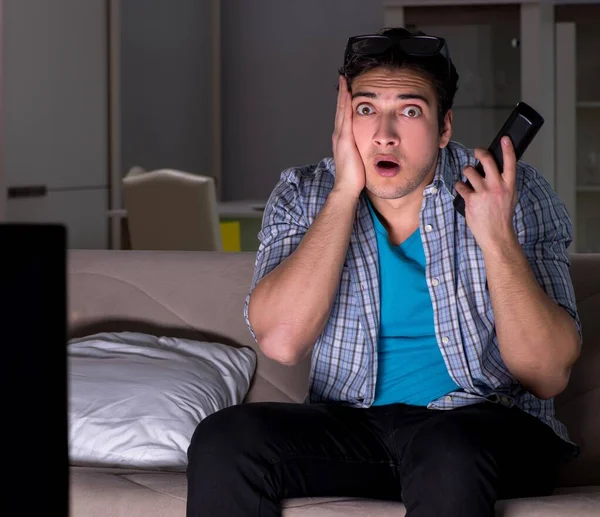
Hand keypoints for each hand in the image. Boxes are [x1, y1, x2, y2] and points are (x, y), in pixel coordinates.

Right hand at [331, 75, 364, 198]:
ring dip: (343, 95)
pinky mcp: (345, 139)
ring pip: (342, 110)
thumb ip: (361, 151)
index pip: (343, 118)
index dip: (344, 104)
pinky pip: (346, 117)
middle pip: (340, 110)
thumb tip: (369, 149)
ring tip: (345, 81)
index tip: (347, 91)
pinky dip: (346, 104)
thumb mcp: (358, 160)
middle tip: (343, 80)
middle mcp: (339, 136)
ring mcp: (341, 136)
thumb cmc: (354, 178)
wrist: (347, 187)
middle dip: (342, 95)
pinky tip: (349, 93)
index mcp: (343, 140)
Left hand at [454, 136, 518, 250]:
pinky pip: (460, 185)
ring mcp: (484, 192)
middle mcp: (497, 186)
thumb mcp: (510, 196)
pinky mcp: (471, 199)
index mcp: (509, 185)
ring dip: (467, 171)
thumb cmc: (502, 216)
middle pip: (487, 160)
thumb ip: (505, 182)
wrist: (496, 234)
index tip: (504, 138)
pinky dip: (460, 186)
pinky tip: (462, 189)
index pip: (510, 162)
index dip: (507, 149)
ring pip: (470, 171)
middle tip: (477, 152)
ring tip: (468, 177)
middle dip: (480, 153)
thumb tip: (498, 170)